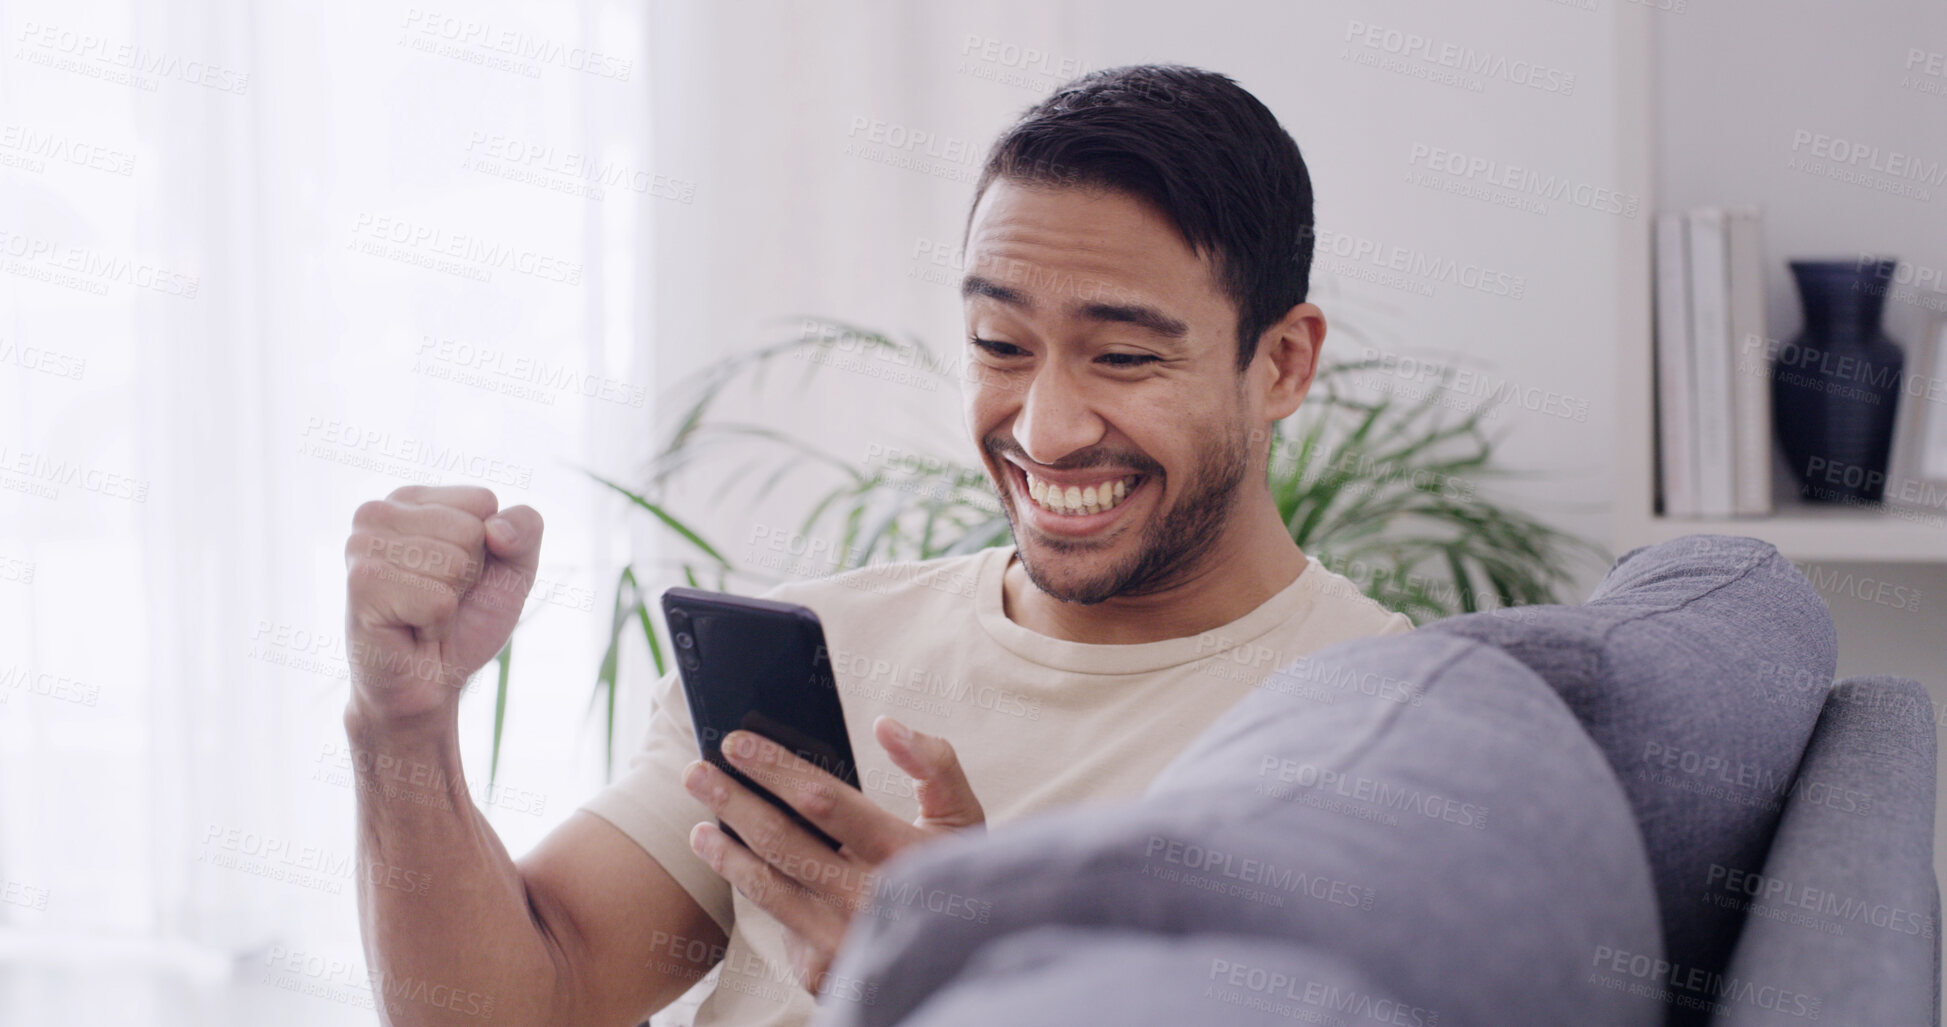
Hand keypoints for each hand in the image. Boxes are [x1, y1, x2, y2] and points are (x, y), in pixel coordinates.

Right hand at [343, 485, 542, 723]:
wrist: (429, 682)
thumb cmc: (466, 620)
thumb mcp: (514, 568)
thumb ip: (525, 528)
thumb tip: (495, 529)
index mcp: (412, 498)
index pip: (482, 501)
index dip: (488, 547)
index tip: (459, 575)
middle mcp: (378, 513)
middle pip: (470, 530)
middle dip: (468, 576)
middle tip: (438, 599)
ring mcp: (362, 547)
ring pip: (454, 563)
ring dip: (449, 603)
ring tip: (421, 614)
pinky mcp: (361, 585)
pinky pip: (437, 600)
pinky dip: (436, 625)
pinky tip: (411, 630)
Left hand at [684, 716, 983, 994]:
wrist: (963, 960)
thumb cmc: (958, 874)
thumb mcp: (965, 818)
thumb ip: (934, 764)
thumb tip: (887, 726)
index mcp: (904, 855)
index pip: (824, 800)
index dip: (775, 768)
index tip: (737, 742)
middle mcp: (870, 902)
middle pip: (781, 841)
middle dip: (732, 800)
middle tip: (695, 772)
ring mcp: (842, 941)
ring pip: (766, 887)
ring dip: (726, 851)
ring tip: (700, 824)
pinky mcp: (823, 971)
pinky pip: (778, 923)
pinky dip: (754, 891)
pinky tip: (736, 866)